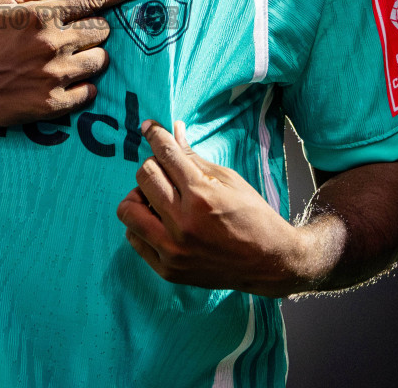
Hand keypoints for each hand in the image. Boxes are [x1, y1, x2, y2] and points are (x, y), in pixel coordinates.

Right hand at [0, 0, 152, 126]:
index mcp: (42, 14)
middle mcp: (53, 43)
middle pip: (102, 32)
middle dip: (93, 32)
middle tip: (69, 37)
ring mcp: (54, 75)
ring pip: (101, 61)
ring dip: (91, 58)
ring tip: (64, 60)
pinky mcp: (52, 104)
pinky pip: (90, 92)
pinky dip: (83, 86)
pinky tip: (61, 82)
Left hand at [117, 120, 323, 296]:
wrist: (268, 261)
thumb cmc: (252, 215)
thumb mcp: (228, 180)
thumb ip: (193, 157)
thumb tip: (172, 130)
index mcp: (201, 195)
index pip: (165, 154)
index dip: (155, 135)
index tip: (149, 129)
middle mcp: (183, 223)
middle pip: (144, 176)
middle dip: (153, 166)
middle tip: (165, 171)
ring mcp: (173, 249)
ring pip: (129, 209)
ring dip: (140, 196)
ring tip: (157, 198)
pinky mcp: (168, 269)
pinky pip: (134, 238)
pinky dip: (141, 224)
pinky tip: (158, 220)